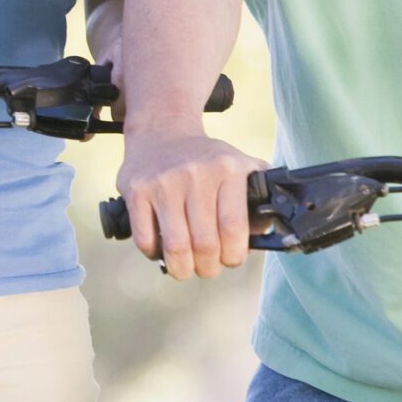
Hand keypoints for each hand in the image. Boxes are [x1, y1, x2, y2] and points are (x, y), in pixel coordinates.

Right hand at [116, 130, 264, 279]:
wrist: (162, 132)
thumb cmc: (206, 161)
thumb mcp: (239, 166)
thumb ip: (257, 198)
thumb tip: (264, 236)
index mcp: (228, 169)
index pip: (233, 227)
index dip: (234, 255)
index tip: (231, 260)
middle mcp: (196, 174)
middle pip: (205, 243)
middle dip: (208, 267)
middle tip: (207, 268)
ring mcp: (164, 182)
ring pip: (176, 246)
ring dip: (182, 269)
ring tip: (186, 268)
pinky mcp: (137, 191)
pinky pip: (145, 239)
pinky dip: (154, 254)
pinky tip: (161, 250)